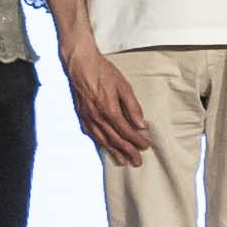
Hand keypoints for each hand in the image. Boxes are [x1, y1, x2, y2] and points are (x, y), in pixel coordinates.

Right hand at [63, 36, 150, 163]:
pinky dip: (100, 143)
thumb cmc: (103, 72)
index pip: (127, 132)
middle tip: (137, 162)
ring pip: (102, 140)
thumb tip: (141, 124)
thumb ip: (132, 106)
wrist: (80, 64)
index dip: (137, 141)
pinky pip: (92, 134)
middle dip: (127, 152)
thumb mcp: (123, 86)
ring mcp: (88, 118)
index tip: (146, 146)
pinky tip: (104, 146)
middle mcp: (98, 118)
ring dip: (114, 152)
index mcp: (110, 110)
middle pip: (115, 140)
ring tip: (122, 161)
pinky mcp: (81, 115)